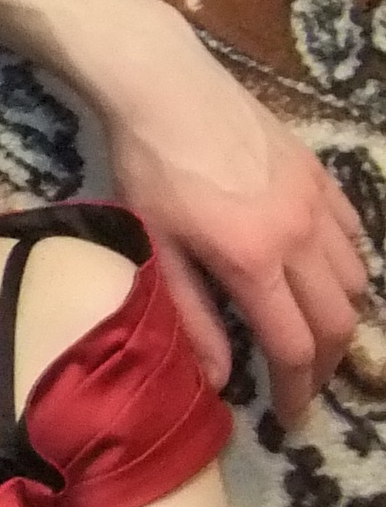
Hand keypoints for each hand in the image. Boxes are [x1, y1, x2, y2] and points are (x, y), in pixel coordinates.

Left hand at [104, 18, 369, 424]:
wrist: (167, 88)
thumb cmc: (149, 170)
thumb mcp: (158, 248)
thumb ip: (192, 315)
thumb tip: (220, 378)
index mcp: (255, 261)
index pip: (295, 345)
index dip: (298, 390)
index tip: (291, 418)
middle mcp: (301, 236)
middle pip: (337, 320)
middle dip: (327, 365)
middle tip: (307, 387)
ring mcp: (318, 203)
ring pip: (356, 280)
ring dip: (342, 319)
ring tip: (316, 339)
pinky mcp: (322, 176)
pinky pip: (354, 237)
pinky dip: (351, 270)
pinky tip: (328, 281)